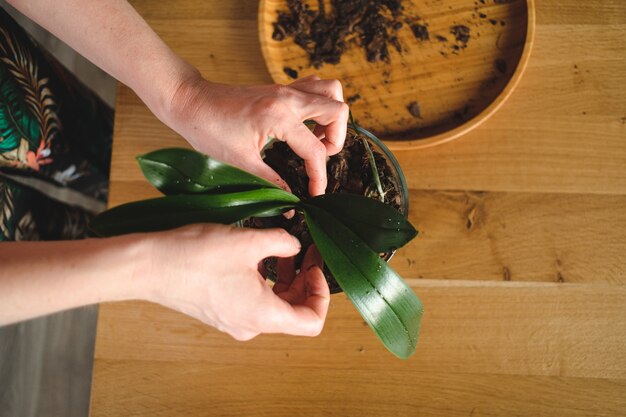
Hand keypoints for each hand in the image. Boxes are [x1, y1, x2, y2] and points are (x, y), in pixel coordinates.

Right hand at [141, 224, 329, 340]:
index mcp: (263, 316)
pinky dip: (264, 282)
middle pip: (294, 312)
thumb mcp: (249, 242)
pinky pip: (254, 301)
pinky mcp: (220, 312)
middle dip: (305, 281)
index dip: (322, 294)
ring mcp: (234, 321)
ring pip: (274, 306)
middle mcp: (250, 326)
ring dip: (285, 280)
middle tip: (306, 251)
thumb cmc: (196, 257)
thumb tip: (294, 243)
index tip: (315, 266)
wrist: (149, 266)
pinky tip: (257, 257)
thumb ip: (283, 242)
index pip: (312, 322)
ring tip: (284, 251)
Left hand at [163, 73, 348, 195]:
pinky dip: (319, 104)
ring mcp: (285, 89)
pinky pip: (313, 86)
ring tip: (316, 138)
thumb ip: (271, 182)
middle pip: (337, 112)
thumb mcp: (240, 162)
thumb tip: (290, 205)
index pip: (315, 150)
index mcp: (279, 117)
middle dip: (336, 140)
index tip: (315, 194)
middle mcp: (288, 98)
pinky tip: (304, 124)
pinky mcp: (280, 88)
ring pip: (330, 91)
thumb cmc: (209, 130)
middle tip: (318, 158)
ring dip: (331, 116)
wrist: (190, 102)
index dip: (319, 177)